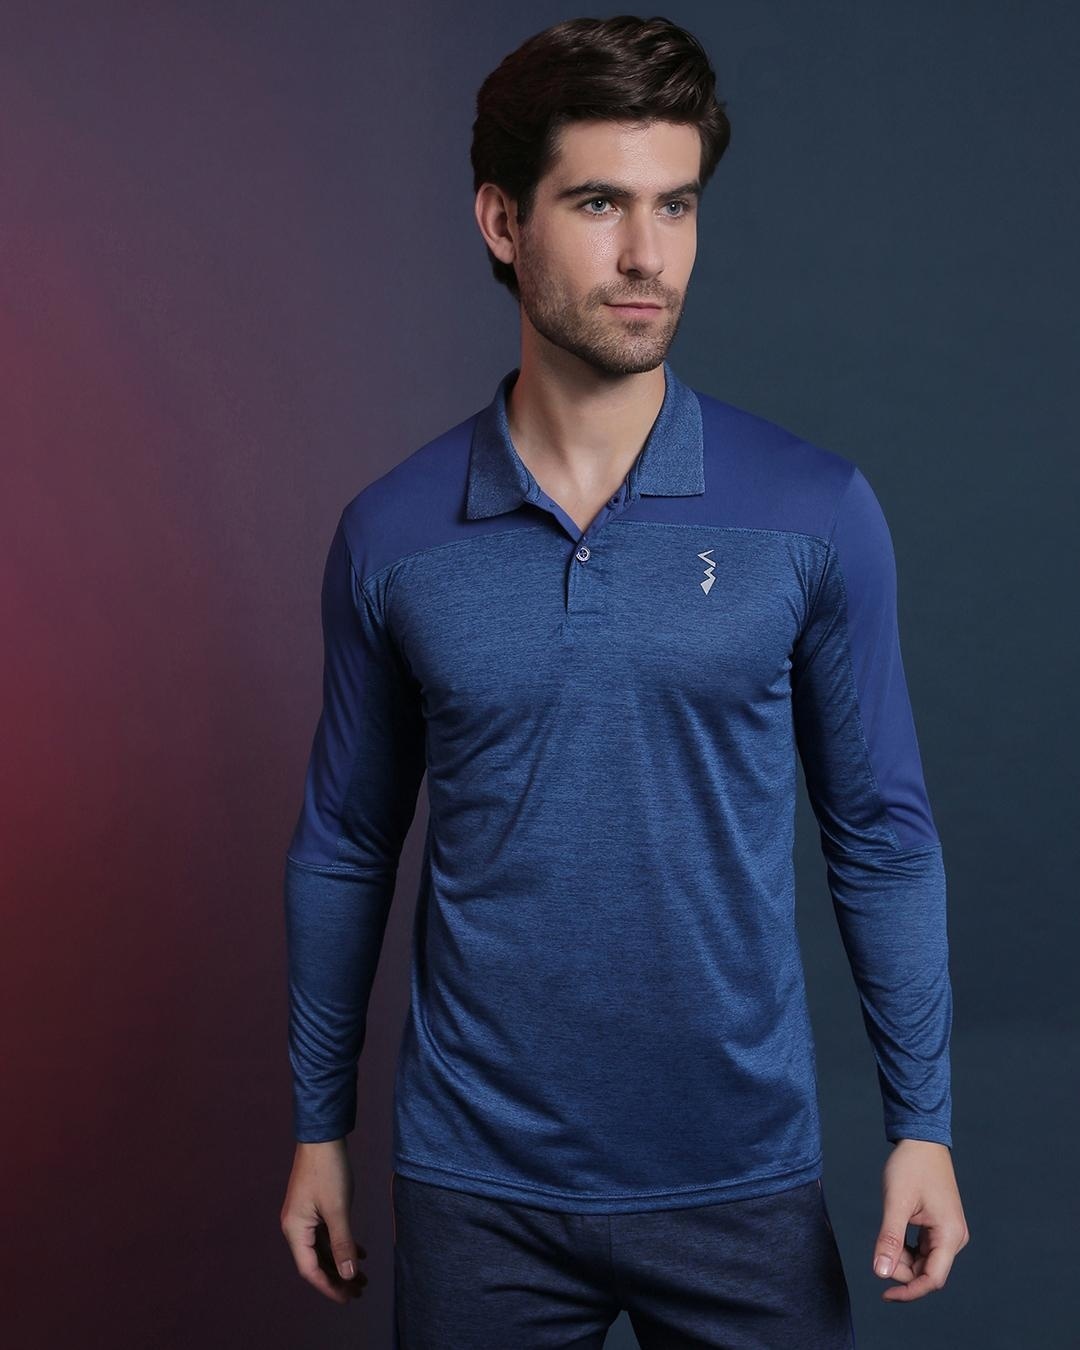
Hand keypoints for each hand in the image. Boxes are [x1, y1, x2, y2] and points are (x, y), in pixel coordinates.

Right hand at [281, 1139, 368, 1303]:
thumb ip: (342, 1244)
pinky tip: (360, 1252)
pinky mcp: (313, 1209)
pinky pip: (326, 1235)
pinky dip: (341, 1245)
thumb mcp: (337, 1209)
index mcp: (294, 1230)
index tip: (349, 1297)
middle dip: (338, 1278)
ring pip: (322, 1250)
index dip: (329, 1286)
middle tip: (360, 1291)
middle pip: (316, 1262)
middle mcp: (295, 1227)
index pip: (310, 1269)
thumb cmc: (327, 1170)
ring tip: (363, 1277)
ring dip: (341, 1263)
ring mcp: (304, 1218)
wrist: (323, 1136)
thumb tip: (349, 1275)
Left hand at [872, 1139, 969, 1301]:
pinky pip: (925, 1250)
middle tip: (881, 1251)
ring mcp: (949, 1232)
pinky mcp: (942, 1227)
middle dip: (902, 1270)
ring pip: (925, 1262)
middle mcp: (955, 1238)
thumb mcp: (896, 1202)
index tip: (885, 1295)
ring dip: (904, 1259)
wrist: (921, 1140)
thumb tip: (880, 1272)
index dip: (909, 1291)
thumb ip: (890, 1239)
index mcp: (950, 1235)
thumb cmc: (911, 1166)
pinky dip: (907, 1250)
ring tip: (887, 1239)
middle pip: (928, 1272)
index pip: (933, 1279)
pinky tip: (895, 1238)